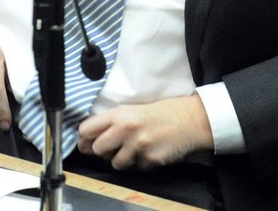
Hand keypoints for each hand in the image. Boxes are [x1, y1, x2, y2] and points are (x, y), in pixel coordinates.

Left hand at [77, 94, 214, 170]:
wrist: (192, 119)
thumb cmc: (163, 113)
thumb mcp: (134, 110)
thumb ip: (112, 122)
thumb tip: (90, 140)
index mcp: (120, 114)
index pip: (86, 130)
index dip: (86, 139)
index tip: (90, 142)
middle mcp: (126, 129)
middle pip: (96, 150)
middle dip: (104, 151)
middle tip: (116, 146)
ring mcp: (138, 145)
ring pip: (115, 164)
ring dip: (124, 160)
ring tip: (137, 148)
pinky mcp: (150, 159)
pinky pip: (136, 168)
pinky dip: (142, 163)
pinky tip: (151, 151)